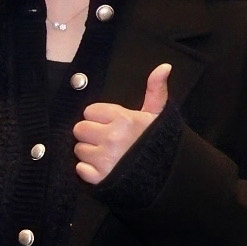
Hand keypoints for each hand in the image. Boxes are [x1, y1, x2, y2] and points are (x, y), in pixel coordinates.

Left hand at [73, 63, 170, 185]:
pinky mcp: (100, 178)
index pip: (90, 111)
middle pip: (80, 129)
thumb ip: (155, 90)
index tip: (113, 125)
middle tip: (108, 140)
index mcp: (124, 119)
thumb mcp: (157, 115)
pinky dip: (89, 170)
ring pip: (78, 149)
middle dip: (91, 134)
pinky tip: (105, 168)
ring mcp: (105, 159)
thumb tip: (164, 66)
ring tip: (109, 155)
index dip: (100, 118)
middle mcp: (112, 138)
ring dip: (90, 152)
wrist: (167, 176)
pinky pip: (80, 169)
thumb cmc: (159, 143)